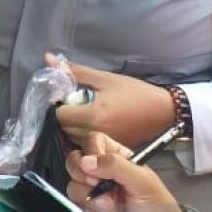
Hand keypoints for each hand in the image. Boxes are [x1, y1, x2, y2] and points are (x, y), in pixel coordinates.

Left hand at [50, 55, 175, 146]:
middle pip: (63, 129)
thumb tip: (48, 59)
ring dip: (71, 127)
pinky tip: (91, 125)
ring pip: (72, 140)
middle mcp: (96, 134)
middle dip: (64, 116)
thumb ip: (75, 71)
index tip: (65, 96)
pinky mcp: (109, 151)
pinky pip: (85, 146)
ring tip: (83, 113)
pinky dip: (82, 137)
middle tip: (74, 103)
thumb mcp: (104, 78)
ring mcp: (103, 145)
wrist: (164, 111)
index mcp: (94, 115)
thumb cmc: (135, 92)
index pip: (59, 115)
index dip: (58, 104)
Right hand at [70, 132, 211, 211]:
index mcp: (121, 158)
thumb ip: (116, 166)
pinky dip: (87, 206)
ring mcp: (95, 190)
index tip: (96, 166)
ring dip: (87, 192)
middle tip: (96, 183)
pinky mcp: (88, 208)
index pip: (95, 141)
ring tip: (107, 204)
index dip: (92, 150)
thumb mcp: (145, 183)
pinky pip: (74, 198)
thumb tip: (86, 160)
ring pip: (73, 179)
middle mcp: (105, 171)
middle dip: (82, 171)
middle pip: (78, 157)